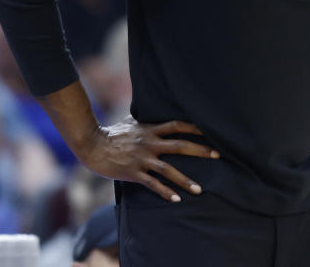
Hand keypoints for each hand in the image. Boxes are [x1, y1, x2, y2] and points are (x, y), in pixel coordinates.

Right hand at [83, 116, 219, 201]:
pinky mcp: (133, 172)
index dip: (194, 127)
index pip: (176, 125)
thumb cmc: (111, 133)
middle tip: (217, 155)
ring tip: (199, 190)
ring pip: (168, 169)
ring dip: (185, 180)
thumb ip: (144, 120)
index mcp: (150, 130)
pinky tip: (176, 199)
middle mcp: (149, 143)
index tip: (210, 131)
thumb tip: (152, 110)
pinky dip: (165, 192)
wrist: (92, 145)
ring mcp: (142, 159)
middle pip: (179, 145)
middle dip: (199, 150)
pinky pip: (152, 184)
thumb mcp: (130, 122)